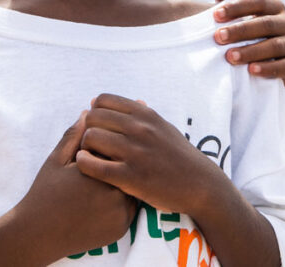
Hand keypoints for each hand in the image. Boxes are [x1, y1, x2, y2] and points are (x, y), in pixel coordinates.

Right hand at [18, 112, 136, 258]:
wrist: (39, 234)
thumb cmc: (45, 193)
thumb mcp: (56, 160)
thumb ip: (74, 135)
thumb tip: (88, 112)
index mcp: (97, 171)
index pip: (115, 146)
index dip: (111, 139)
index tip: (107, 136)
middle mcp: (112, 192)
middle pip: (127, 167)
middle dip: (122, 158)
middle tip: (114, 153)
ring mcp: (119, 213)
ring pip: (131, 187)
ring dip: (126, 178)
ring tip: (112, 173)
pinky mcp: (121, 228)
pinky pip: (130, 207)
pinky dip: (125, 198)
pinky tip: (110, 193)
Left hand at [77, 94, 223, 214]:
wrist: (200, 184)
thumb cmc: (178, 155)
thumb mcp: (162, 126)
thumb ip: (135, 113)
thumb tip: (102, 100)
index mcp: (145, 115)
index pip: (102, 100)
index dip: (94, 112)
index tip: (98, 126)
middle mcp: (140, 129)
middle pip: (93, 118)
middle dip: (87, 129)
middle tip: (91, 143)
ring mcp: (135, 152)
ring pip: (91, 138)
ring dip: (85, 147)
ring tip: (90, 155)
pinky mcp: (131, 177)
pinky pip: (95, 166)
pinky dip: (84, 163)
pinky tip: (85, 165)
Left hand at [212, 0, 284, 84]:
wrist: (261, 64)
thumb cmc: (245, 35)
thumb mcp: (236, 17)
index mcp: (275, 7)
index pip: (258, 2)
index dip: (237, 7)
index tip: (216, 15)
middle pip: (266, 23)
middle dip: (241, 30)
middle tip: (219, 37)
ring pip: (275, 45)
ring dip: (251, 51)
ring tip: (230, 56)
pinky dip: (268, 68)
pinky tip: (251, 70)